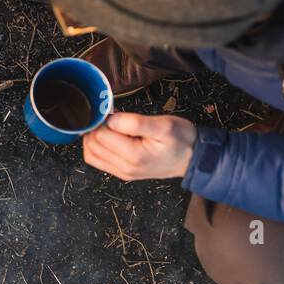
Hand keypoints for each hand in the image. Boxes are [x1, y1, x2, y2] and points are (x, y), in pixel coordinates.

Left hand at [82, 113, 196, 180]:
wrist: (193, 159)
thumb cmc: (181, 140)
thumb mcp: (163, 125)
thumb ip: (134, 123)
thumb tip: (109, 120)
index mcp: (133, 156)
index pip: (100, 135)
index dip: (101, 120)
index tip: (111, 110)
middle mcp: (124, 168)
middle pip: (92, 145)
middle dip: (96, 127)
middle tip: (110, 116)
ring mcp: (122, 172)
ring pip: (91, 154)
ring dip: (93, 137)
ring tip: (109, 125)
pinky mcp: (122, 173)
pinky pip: (97, 161)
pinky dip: (96, 147)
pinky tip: (107, 136)